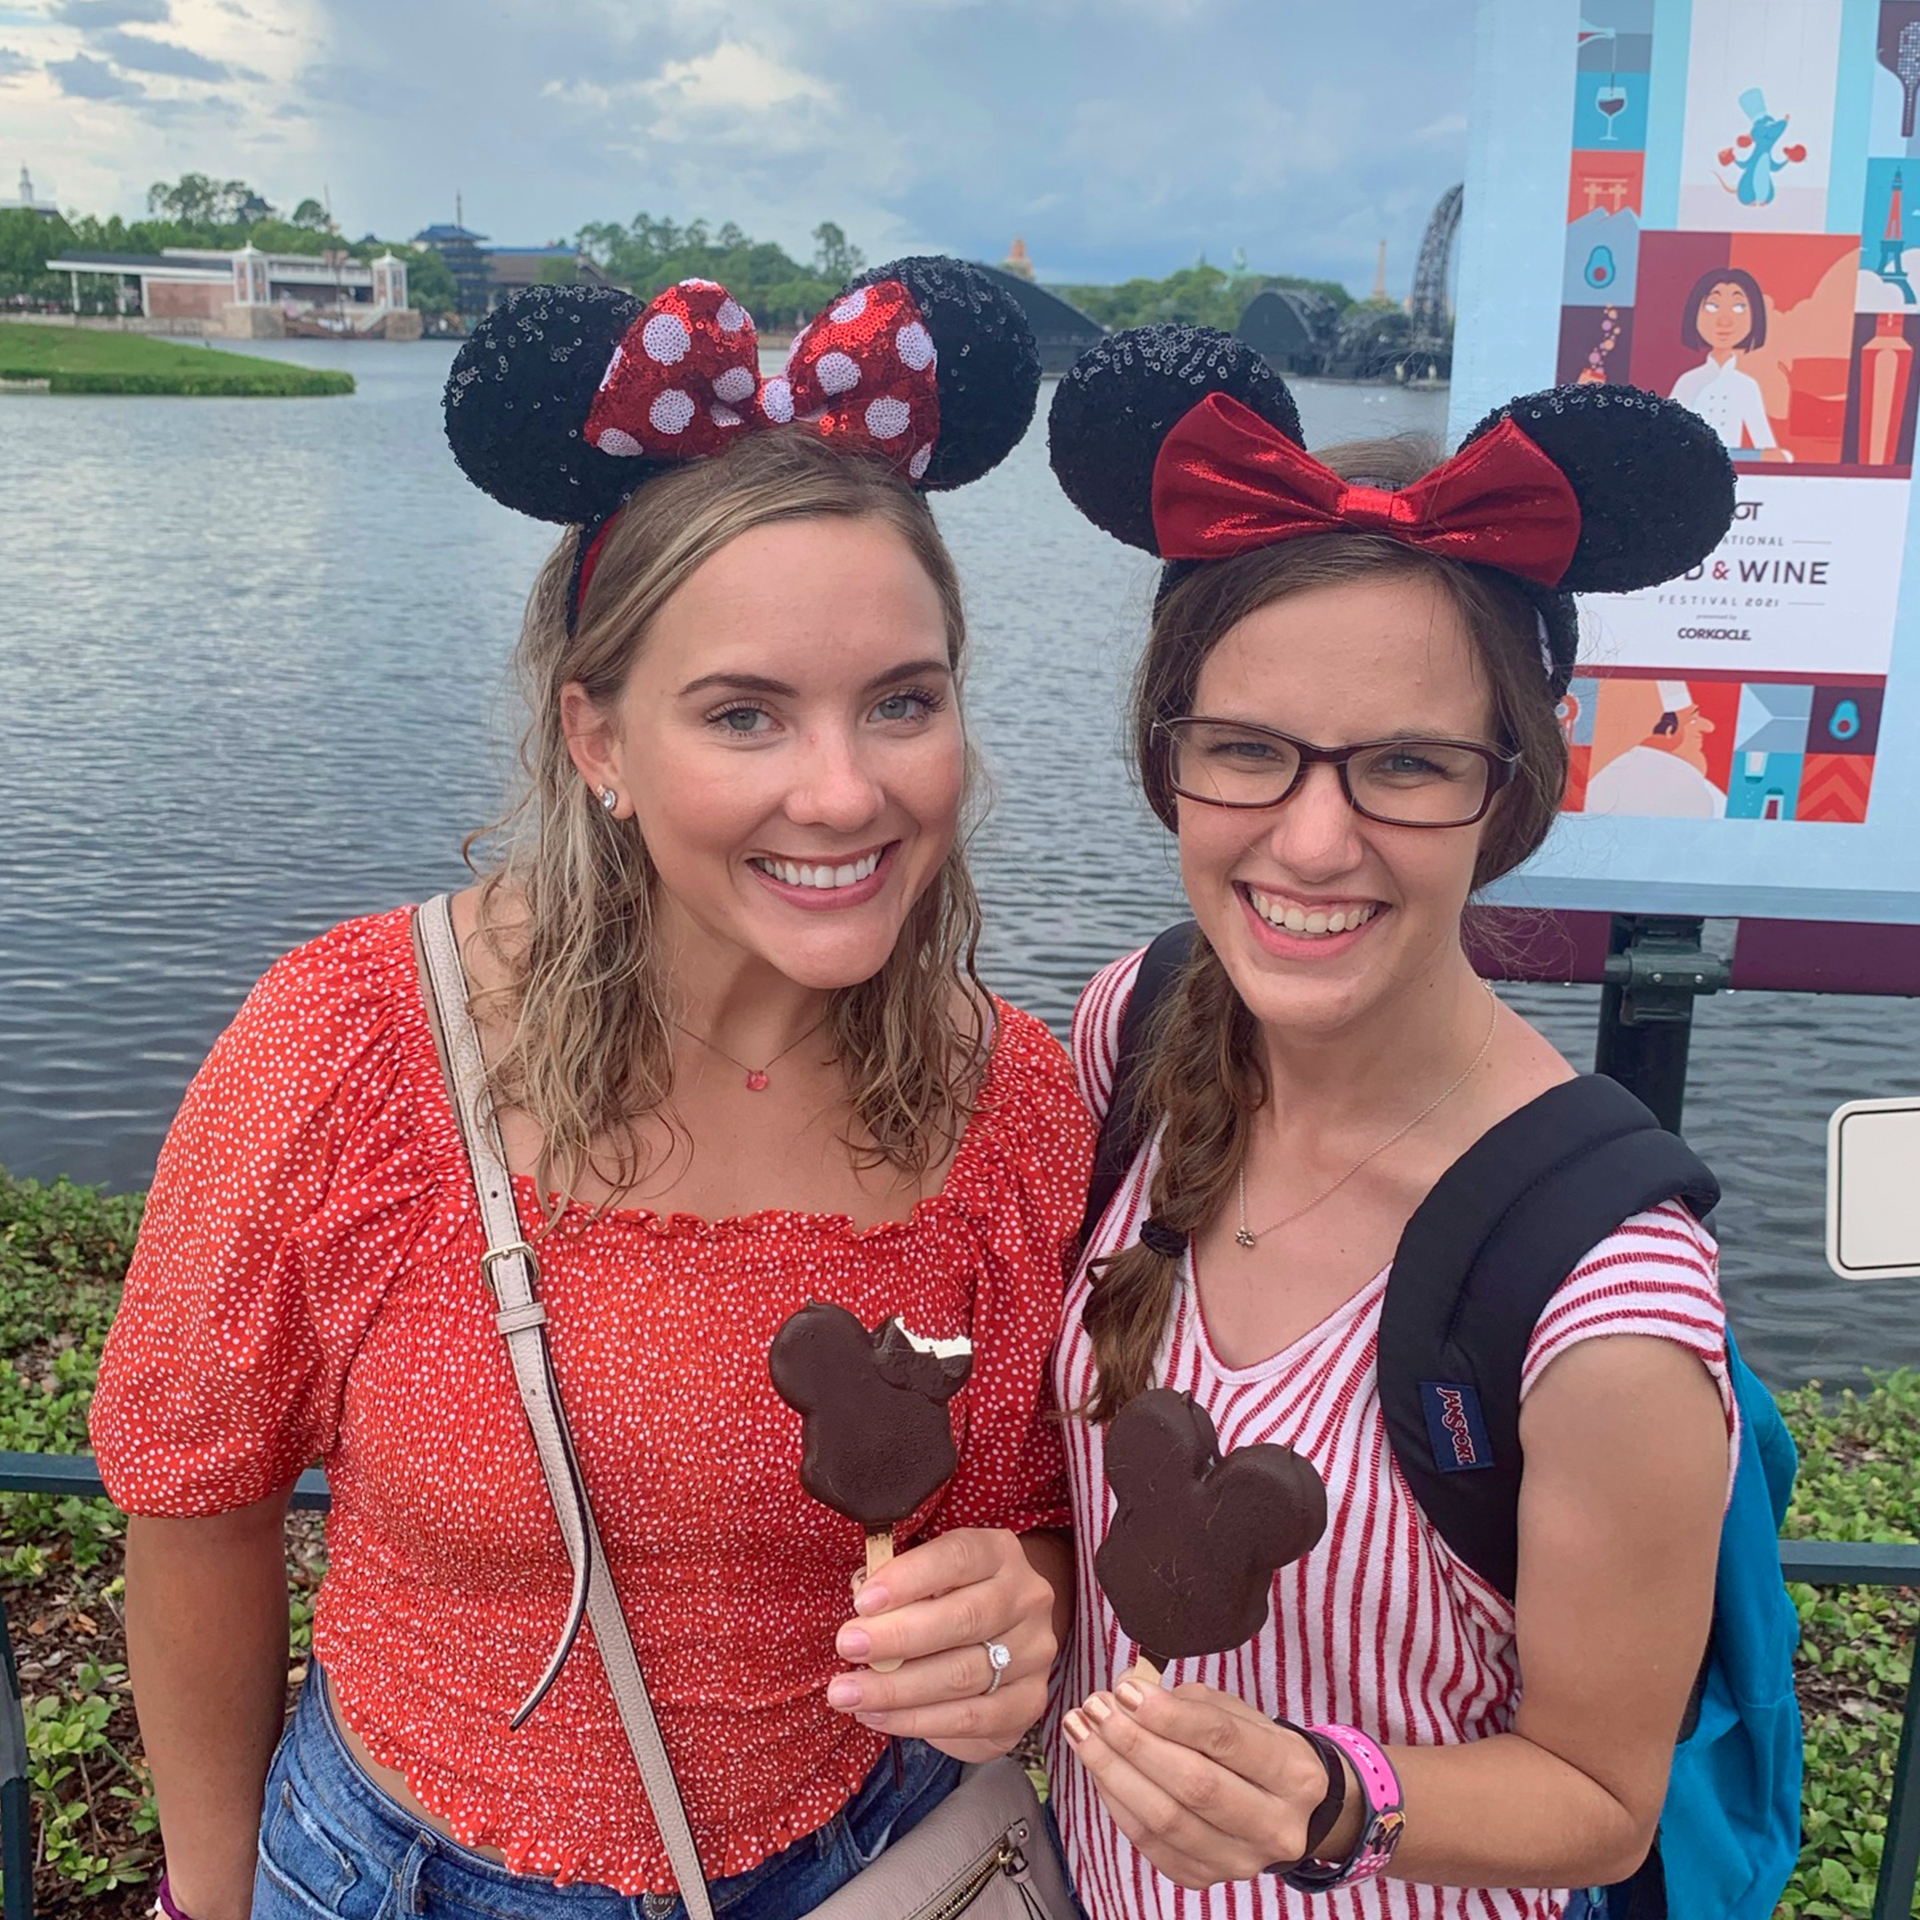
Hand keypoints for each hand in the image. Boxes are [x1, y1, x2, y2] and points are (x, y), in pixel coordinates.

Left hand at [825, 1528, 1057, 1761]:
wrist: (1001, 1648)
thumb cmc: (950, 1602)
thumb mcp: (930, 1579)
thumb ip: (899, 1585)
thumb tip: (861, 1604)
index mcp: (1000, 1553)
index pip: (958, 1556)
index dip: (909, 1578)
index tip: (863, 1601)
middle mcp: (1026, 1597)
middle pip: (963, 1618)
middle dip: (897, 1636)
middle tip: (847, 1647)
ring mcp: (1034, 1651)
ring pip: (963, 1673)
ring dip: (896, 1687)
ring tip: (848, 1693)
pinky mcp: (1030, 1700)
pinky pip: (970, 1717)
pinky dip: (917, 1720)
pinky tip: (878, 1716)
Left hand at [1062, 1680, 1343, 1889]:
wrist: (1285, 1813)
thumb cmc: (1254, 1751)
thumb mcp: (1238, 1714)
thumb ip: (1187, 1701)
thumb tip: (1128, 1691)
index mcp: (1293, 1772)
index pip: (1224, 1740)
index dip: (1169, 1715)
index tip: (1124, 1691)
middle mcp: (1275, 1825)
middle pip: (1194, 1785)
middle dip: (1135, 1743)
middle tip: (1095, 1709)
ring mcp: (1240, 1860)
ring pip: (1167, 1820)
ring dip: (1114, 1772)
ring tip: (1083, 1734)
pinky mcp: (1206, 1878)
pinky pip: (1151, 1844)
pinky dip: (1118, 1803)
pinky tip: (1099, 1770)